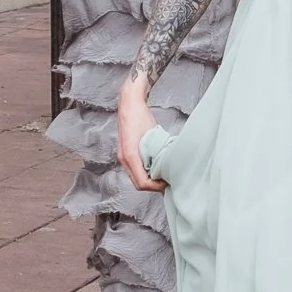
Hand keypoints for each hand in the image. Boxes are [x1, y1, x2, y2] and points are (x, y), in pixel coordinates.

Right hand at [117, 78, 166, 192]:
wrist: (129, 104)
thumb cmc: (140, 116)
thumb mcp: (153, 135)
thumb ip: (158, 152)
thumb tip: (169, 165)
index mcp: (130, 156)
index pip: (142, 182)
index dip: (156, 187)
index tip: (167, 183)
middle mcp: (123, 158)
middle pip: (137, 183)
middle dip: (152, 186)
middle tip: (167, 182)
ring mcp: (122, 156)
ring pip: (135, 177)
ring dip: (148, 180)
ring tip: (162, 175)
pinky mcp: (124, 152)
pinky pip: (134, 169)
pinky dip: (144, 172)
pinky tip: (154, 167)